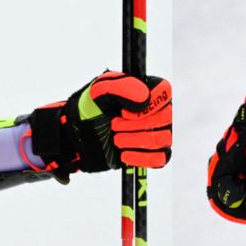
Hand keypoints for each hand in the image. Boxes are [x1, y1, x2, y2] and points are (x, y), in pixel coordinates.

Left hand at [29, 71, 171, 179]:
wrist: (80, 135)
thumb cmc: (92, 108)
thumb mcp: (99, 90)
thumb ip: (122, 87)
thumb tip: (145, 100)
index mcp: (148, 89)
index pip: (165, 92)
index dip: (147, 105)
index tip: (124, 112)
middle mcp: (157, 110)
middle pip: (164, 119)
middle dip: (136, 126)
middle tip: (114, 125)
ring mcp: (157, 132)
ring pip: (162, 139)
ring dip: (135, 141)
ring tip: (116, 139)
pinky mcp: (152, 153)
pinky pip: (160, 159)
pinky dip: (141, 158)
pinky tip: (124, 154)